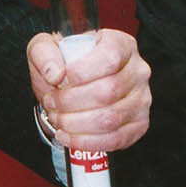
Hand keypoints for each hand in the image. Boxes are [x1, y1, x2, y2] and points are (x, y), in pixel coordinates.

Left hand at [29, 29, 150, 150]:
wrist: (74, 83)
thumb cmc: (65, 63)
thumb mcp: (47, 47)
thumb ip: (44, 52)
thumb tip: (55, 74)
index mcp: (121, 44)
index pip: (110, 58)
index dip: (82, 71)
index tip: (60, 79)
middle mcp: (138, 70)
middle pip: (109, 91)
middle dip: (71, 102)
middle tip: (51, 102)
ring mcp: (142, 99)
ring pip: (110, 118)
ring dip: (76, 123)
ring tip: (57, 118)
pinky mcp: (139, 124)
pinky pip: (115, 139)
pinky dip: (86, 142)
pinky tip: (67, 136)